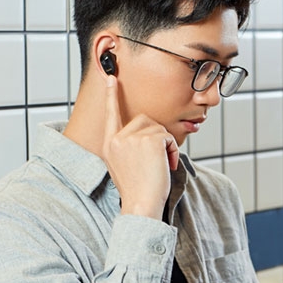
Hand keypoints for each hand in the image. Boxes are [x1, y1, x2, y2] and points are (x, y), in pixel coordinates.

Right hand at [102, 75, 178, 219]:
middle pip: (144, 120)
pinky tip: (167, 165)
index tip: (111, 78)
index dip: (112, 96)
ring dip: (166, 145)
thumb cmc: (138, 190)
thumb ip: (130, 146)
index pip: (111, 114)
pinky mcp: (148, 140)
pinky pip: (168, 136)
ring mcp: (131, 138)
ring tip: (163, 164)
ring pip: (158, 128)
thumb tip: (150, 135)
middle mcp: (117, 138)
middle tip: (160, 159)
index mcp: (110, 144)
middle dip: (157, 136)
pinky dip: (173, 150)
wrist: (141, 204)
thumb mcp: (125, 165)